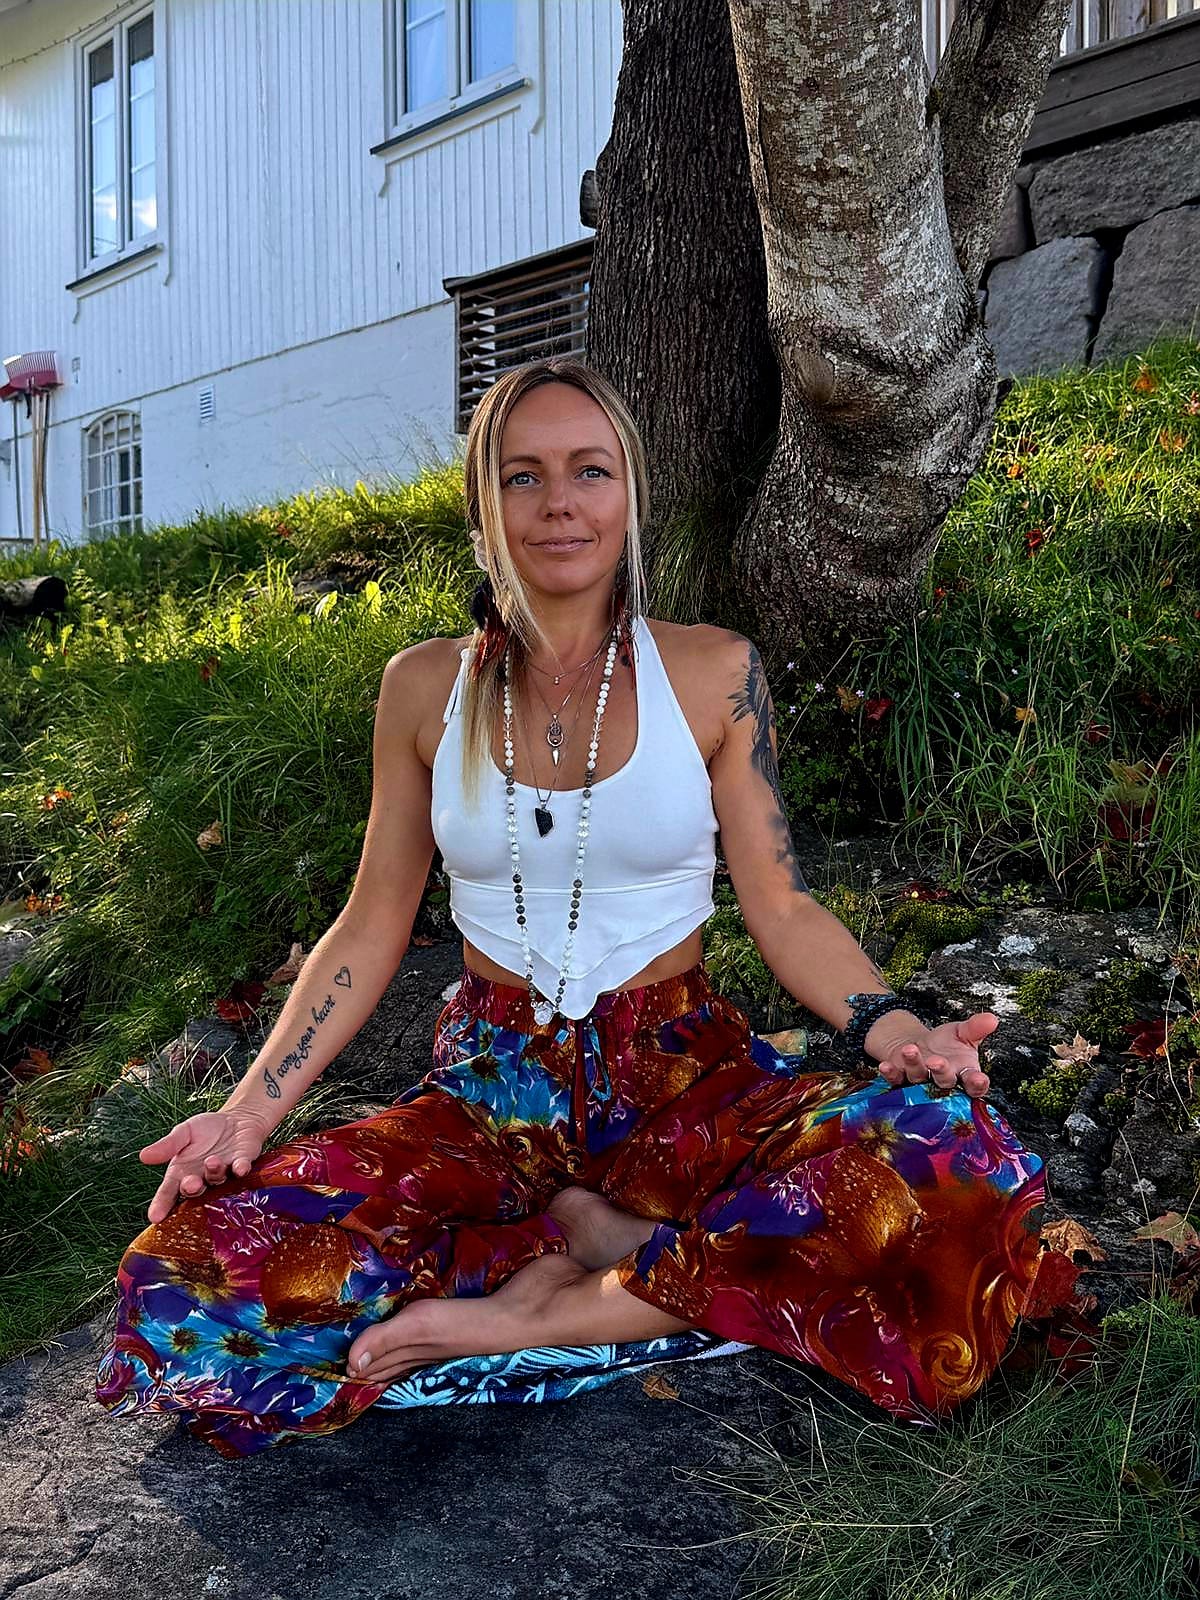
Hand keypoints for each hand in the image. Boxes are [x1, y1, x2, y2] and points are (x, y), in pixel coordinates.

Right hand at [138, 1106, 271, 1222]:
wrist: (237, 1119)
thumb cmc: (206, 1130)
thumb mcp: (183, 1132)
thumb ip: (168, 1145)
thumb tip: (143, 1156)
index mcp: (182, 1173)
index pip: (168, 1192)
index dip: (161, 1205)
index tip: (155, 1217)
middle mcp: (202, 1179)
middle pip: (194, 1191)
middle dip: (191, 1189)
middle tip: (189, 1184)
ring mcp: (224, 1174)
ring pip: (217, 1180)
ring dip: (214, 1173)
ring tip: (211, 1161)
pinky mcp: (243, 1165)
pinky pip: (241, 1170)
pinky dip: (240, 1169)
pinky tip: (239, 1168)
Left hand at [874, 1011, 995, 1098]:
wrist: (921, 1045)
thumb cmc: (948, 1044)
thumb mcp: (963, 1032)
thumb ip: (976, 1028)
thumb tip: (993, 1019)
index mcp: (964, 1073)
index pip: (974, 1083)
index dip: (977, 1083)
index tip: (979, 1078)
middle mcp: (943, 1081)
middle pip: (944, 1081)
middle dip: (940, 1072)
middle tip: (935, 1061)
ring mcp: (921, 1081)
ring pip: (918, 1077)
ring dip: (914, 1064)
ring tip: (909, 1049)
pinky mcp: (901, 1078)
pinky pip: (895, 1078)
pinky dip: (890, 1073)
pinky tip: (885, 1065)